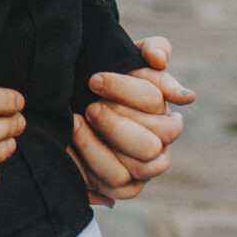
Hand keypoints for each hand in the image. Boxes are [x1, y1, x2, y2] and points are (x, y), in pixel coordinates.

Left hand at [71, 37, 192, 202]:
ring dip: (98, 147)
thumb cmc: (107, 76)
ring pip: (130, 171)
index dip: (126, 91)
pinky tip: (70, 145)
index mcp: (166, 114)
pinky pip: (114, 188)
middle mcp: (160, 146)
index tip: (94, 79)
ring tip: (74, 124)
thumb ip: (151, 48)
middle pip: (149, 146)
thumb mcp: (128, 55)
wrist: (78, 100)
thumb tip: (159, 60)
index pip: (157, 106)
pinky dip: (89, 167)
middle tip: (89, 106)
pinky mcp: (121, 188)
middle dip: (116, 125)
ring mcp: (142, 171)